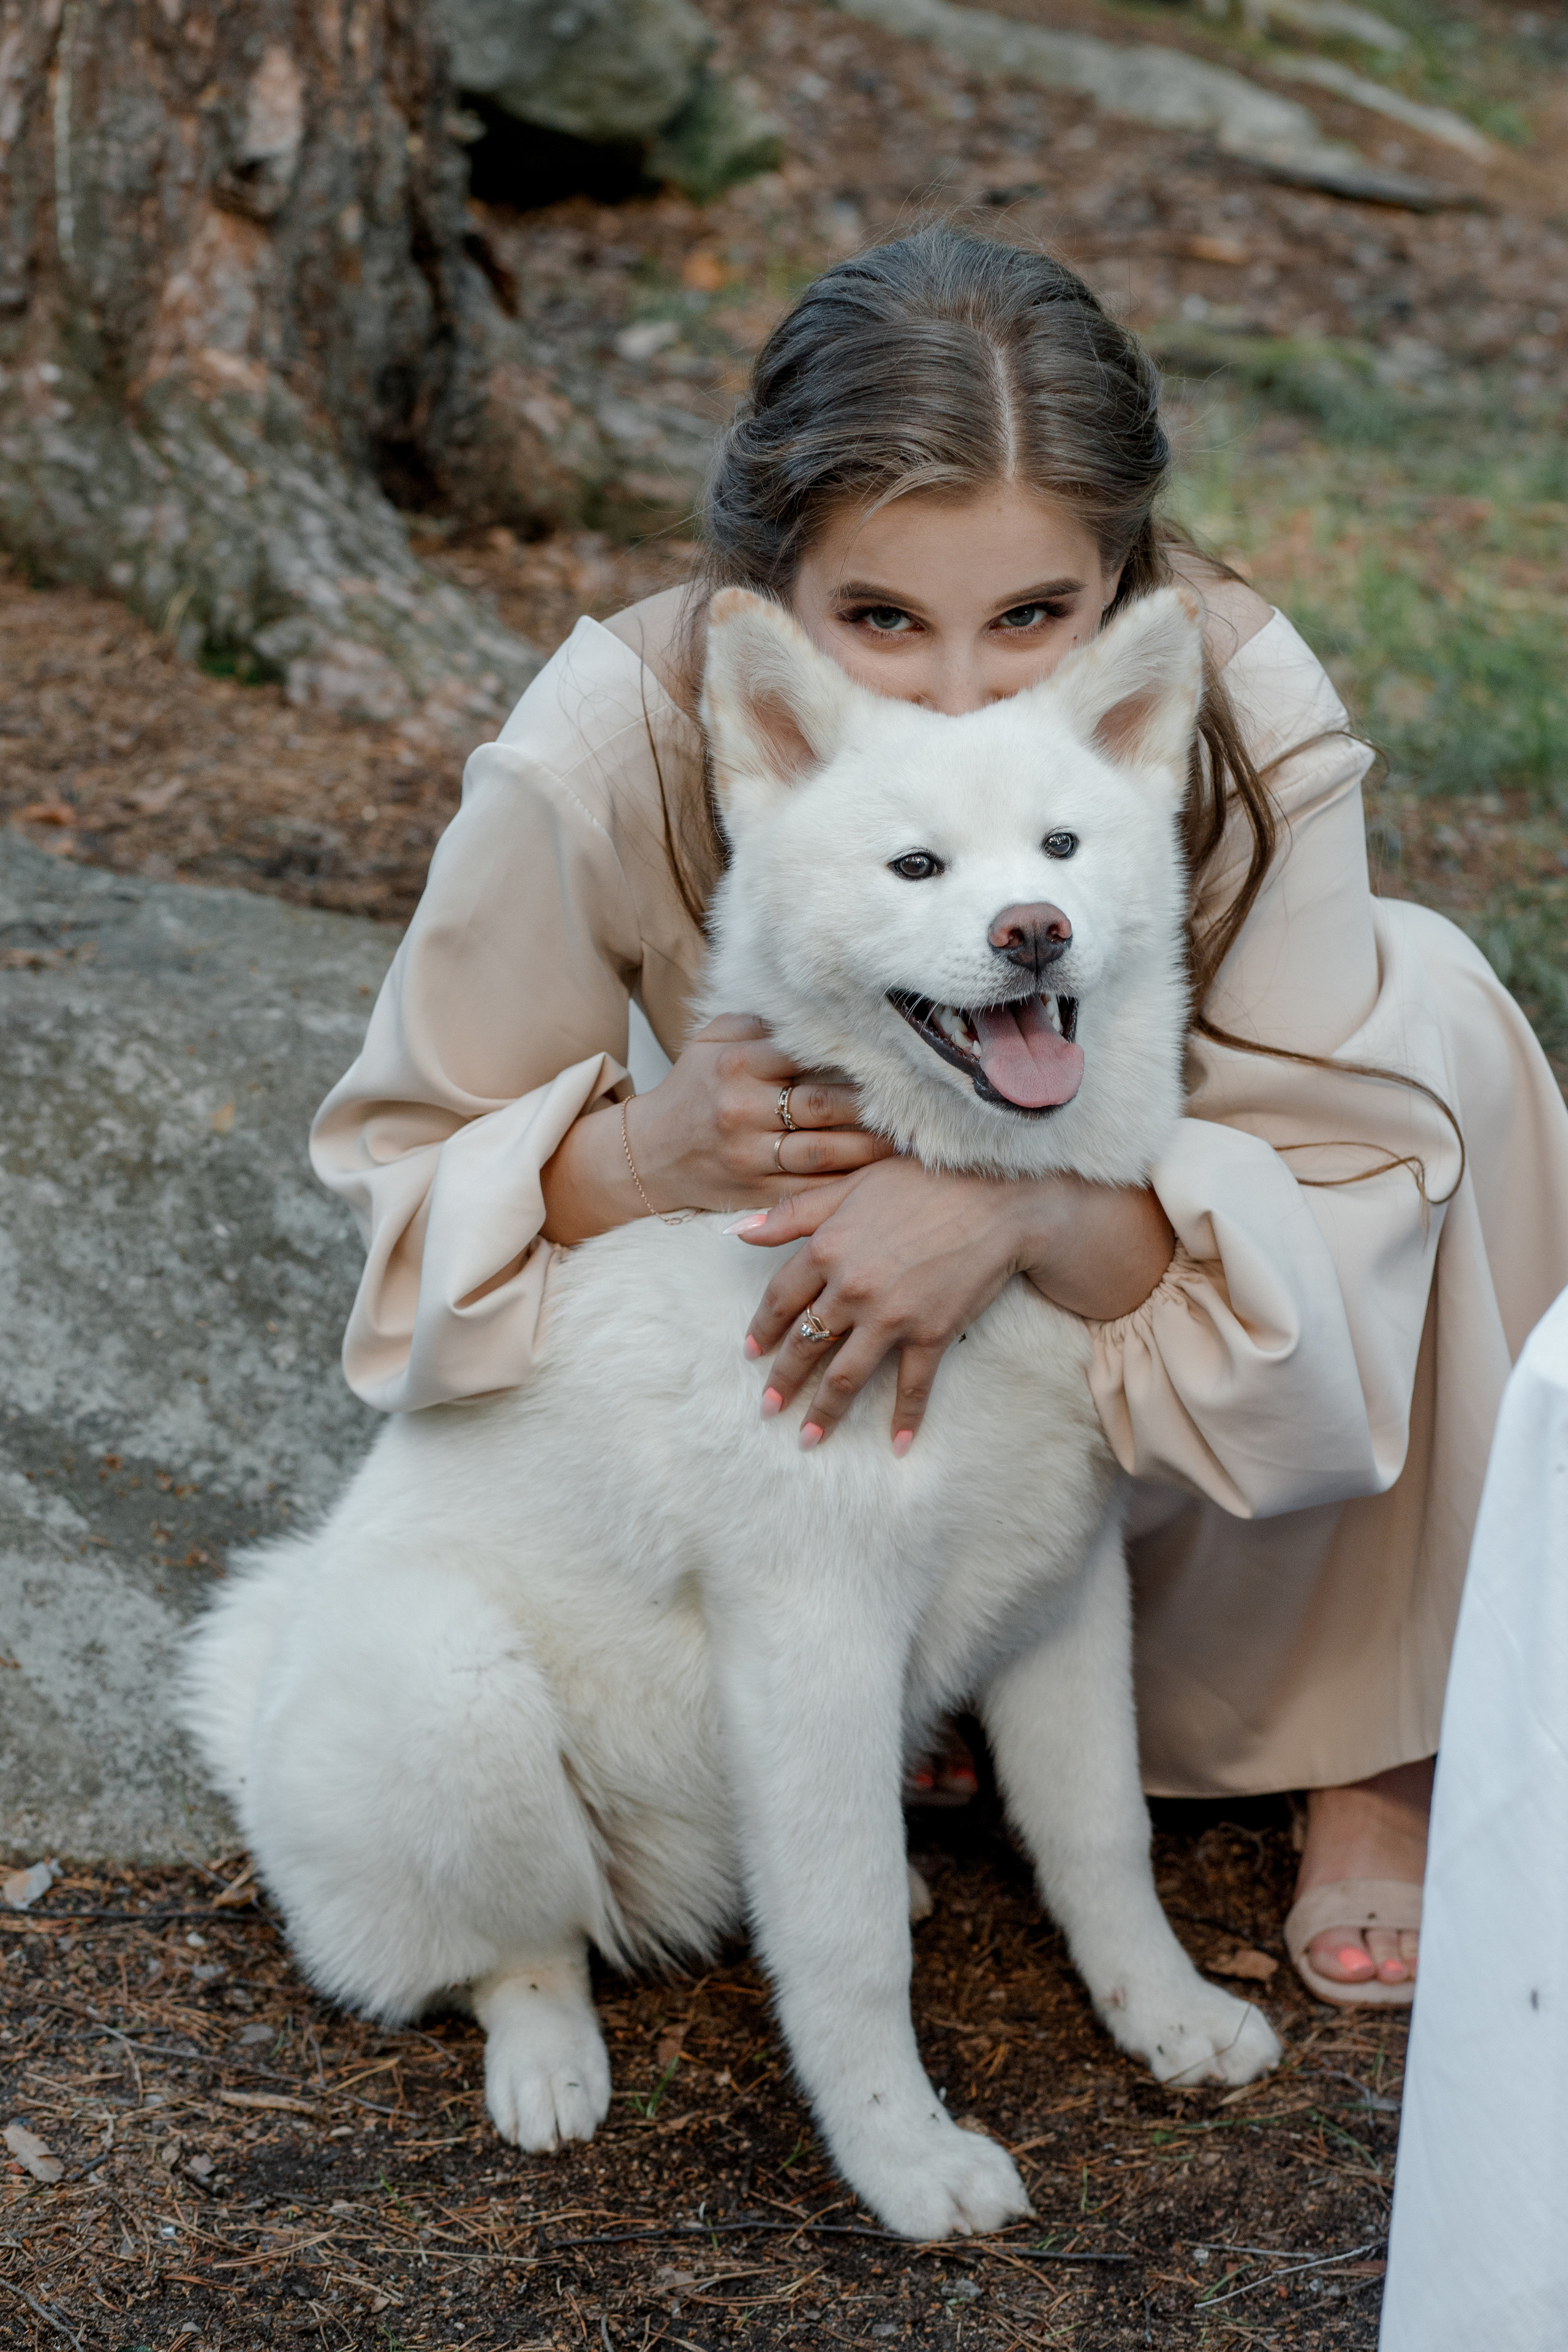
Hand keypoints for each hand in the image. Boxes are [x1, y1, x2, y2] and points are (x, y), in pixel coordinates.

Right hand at [539, 1014, 893, 1243]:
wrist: (649, 1154)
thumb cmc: (692, 1090)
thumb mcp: (712, 1041)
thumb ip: (761, 1022)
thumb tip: (818, 1001)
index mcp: (735, 1062)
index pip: (806, 1053)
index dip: (853, 1054)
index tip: (895, 1052)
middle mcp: (742, 1109)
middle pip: (825, 1104)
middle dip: (875, 1104)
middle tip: (922, 1099)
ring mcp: (749, 1154)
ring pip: (826, 1151)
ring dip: (873, 1147)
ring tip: (911, 1138)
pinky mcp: (756, 1192)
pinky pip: (812, 1189)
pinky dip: (848, 1183)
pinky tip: (879, 1176)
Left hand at [734, 1162, 1174, 1448]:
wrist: (998, 1198)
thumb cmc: (924, 1181)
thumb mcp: (852, 1184)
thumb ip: (794, 1213)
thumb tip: (738, 1232)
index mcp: (827, 1249)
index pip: (781, 1300)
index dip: (763, 1329)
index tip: (751, 1352)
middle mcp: (851, 1289)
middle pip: (806, 1345)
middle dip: (783, 1381)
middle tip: (769, 1408)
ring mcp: (892, 1316)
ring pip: (846, 1375)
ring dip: (824, 1411)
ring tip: (808, 1438)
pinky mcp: (932, 1333)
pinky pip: (913, 1385)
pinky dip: (906, 1417)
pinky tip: (898, 1444)